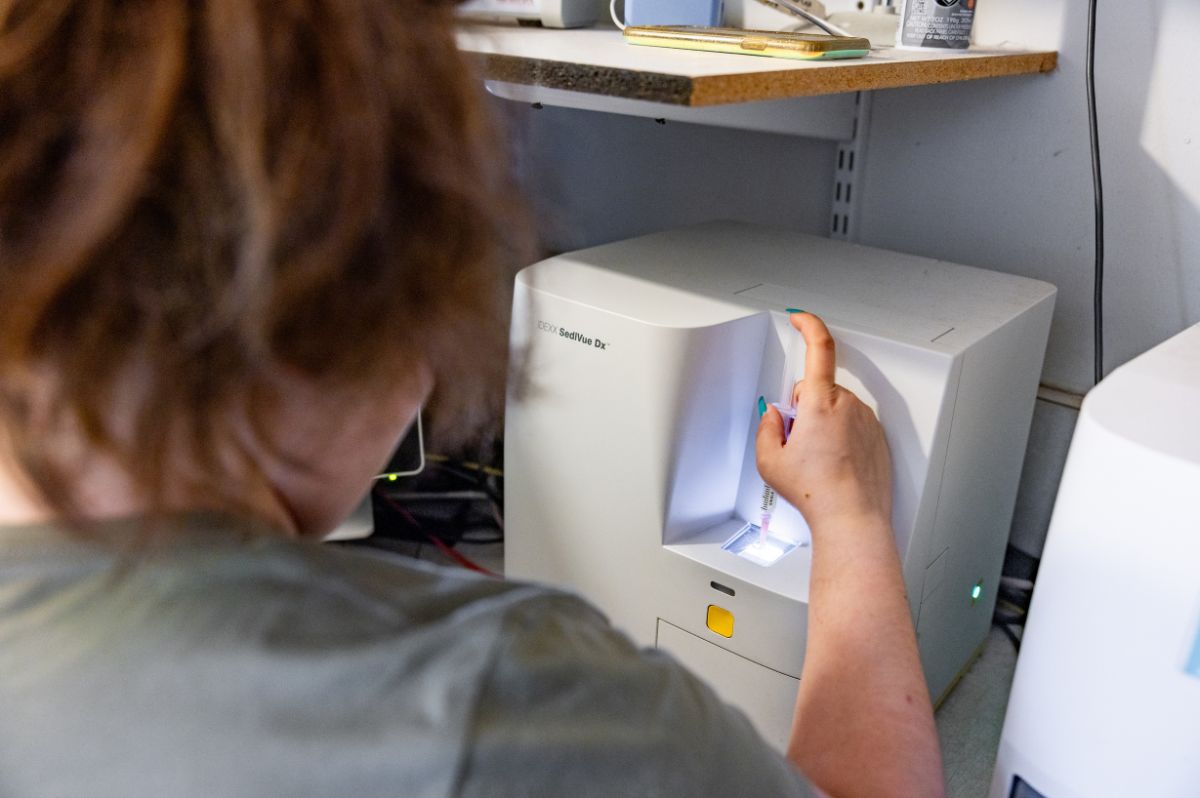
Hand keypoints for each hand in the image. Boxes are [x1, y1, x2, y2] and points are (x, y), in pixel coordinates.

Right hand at [755, 312, 891, 536]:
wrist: (852, 518)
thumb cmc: (817, 492)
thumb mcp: (770, 460)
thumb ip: (767, 427)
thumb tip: (774, 416)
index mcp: (821, 403)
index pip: (819, 347)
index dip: (808, 325)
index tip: (799, 317)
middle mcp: (848, 405)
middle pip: (818, 389)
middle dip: (804, 407)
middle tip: (797, 440)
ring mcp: (866, 420)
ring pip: (836, 409)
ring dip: (823, 424)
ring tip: (818, 458)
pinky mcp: (878, 437)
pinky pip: (853, 425)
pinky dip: (841, 438)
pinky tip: (834, 464)